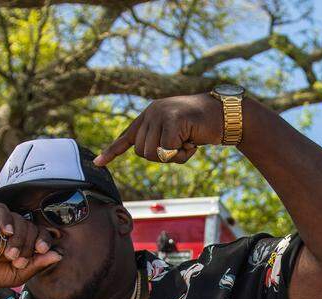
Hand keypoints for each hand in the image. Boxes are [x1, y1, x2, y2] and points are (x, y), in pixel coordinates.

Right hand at [0, 203, 60, 289]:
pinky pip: (2, 209)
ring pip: (19, 220)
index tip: (41, 249)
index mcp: (28, 242)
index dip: (44, 240)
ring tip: (7, 254)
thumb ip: (37, 265)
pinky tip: (6, 231)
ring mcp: (3, 221)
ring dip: (17, 238)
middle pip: (32, 228)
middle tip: (15, 260)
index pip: (43, 235)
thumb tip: (59, 255)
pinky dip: (6, 219)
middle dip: (26, 246)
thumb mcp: (18, 275)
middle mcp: (18, 229)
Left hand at [94, 94, 223, 165]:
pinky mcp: (171, 119)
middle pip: (142, 152)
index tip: (98, 163)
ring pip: (152, 153)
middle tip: (181, 148)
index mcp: (150, 115)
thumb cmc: (202, 127)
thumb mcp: (177, 133)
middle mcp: (151, 112)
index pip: (127, 136)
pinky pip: (168, 151)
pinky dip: (182, 154)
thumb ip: (161, 141)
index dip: (112, 151)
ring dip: (172, 157)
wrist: (223, 115)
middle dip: (162, 158)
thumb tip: (149, 153)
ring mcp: (160, 114)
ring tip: (187, 143)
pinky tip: (193, 143)